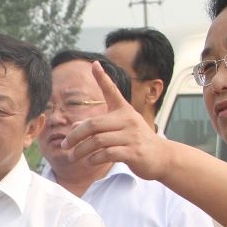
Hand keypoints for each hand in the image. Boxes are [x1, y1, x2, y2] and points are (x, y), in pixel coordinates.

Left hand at [64, 61, 179, 180]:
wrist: (161, 156)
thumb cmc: (136, 141)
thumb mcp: (119, 129)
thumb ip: (98, 126)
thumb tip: (74, 126)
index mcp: (124, 111)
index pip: (112, 91)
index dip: (103, 78)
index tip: (94, 64)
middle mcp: (128, 120)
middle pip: (93, 124)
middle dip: (75, 136)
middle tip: (65, 145)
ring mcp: (132, 136)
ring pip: (98, 141)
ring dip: (81, 151)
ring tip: (72, 157)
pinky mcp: (134, 152)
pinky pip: (107, 154)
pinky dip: (94, 158)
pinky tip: (89, 161)